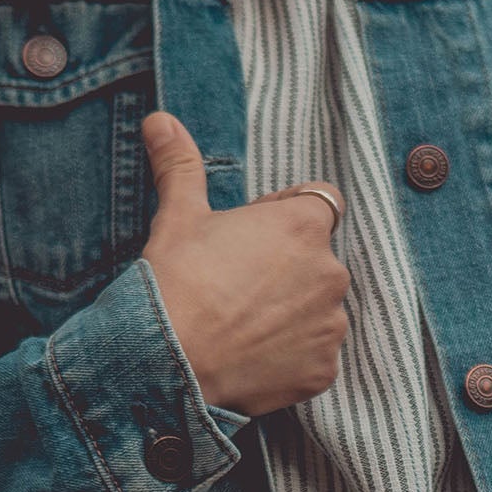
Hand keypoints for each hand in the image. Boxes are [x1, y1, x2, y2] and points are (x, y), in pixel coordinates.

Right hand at [139, 110, 347, 415]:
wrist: (167, 362)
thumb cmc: (175, 282)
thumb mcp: (178, 216)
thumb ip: (181, 164)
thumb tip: (160, 120)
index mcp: (305, 225)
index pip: (320, 203)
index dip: (285, 216)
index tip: (250, 236)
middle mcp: (331, 273)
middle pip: (317, 262)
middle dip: (287, 270)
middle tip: (235, 287)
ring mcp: (330, 326)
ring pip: (317, 310)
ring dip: (291, 314)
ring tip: (241, 325)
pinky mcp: (323, 372)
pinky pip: (314, 357)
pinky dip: (291, 357)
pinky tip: (252, 357)